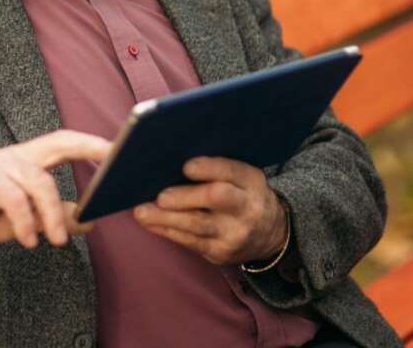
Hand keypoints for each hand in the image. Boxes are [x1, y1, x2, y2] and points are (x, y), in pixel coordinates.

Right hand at [0, 130, 111, 248]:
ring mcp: (0, 166)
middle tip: (112, 169)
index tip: (121, 150)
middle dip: (88, 149)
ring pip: (40, 182)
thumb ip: (58, 216)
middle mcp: (18, 155)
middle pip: (58, 143)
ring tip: (58, 242)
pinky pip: (13, 199)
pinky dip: (25, 222)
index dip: (93, 144)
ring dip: (53, 214)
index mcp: (31, 158)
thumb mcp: (30, 218)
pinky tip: (29, 241)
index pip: (66, 142)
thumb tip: (91, 221)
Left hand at [133, 156, 287, 265]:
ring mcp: (234, 234)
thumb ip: (217, 168)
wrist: (270, 233)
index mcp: (251, 181)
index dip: (210, 168)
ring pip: (197, 226)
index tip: (187, 166)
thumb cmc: (243, 194)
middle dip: (185, 197)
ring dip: (165, 218)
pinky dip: (166, 230)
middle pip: (216, 199)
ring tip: (142, 212)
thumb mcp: (242, 177)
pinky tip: (150, 222)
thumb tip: (171, 158)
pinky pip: (189, 242)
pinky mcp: (220, 254)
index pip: (232, 171)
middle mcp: (246, 208)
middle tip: (160, 196)